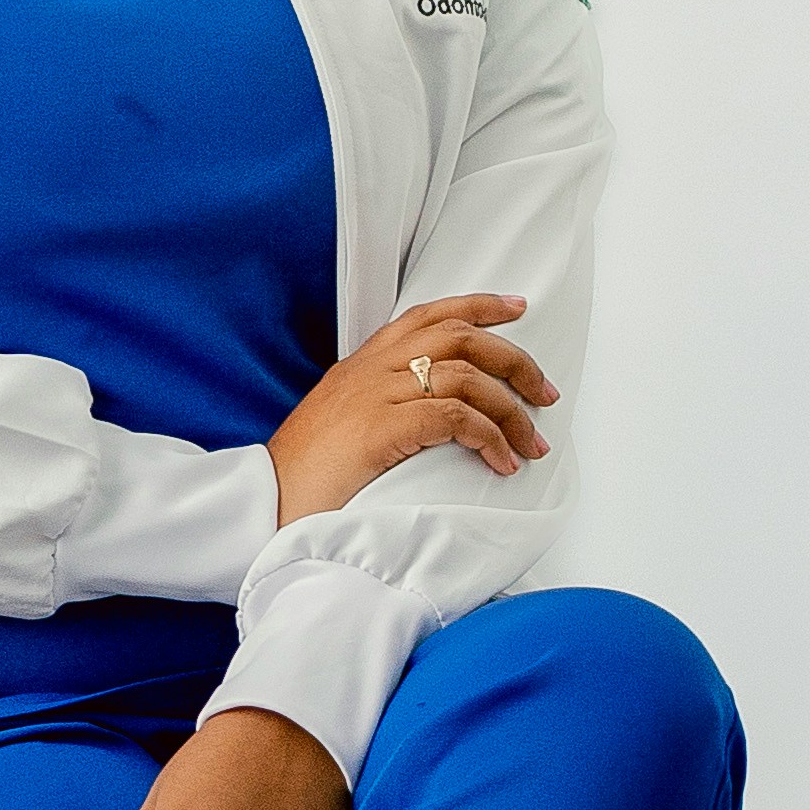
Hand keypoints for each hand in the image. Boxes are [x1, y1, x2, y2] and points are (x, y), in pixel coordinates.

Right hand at [267, 294, 554, 523]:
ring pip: (466, 378)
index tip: (517, 307)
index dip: (477, 304)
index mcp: (360, 364)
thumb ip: (379, 406)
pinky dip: (489, 437)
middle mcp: (370, 370)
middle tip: (545, 392)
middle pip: (460, 338)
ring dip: (511, 411)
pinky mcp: (380, 428)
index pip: (427, 314)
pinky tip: (501, 462)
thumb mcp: (340, 425)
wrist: (264, 505)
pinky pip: (455, 419)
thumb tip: (431, 414)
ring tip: (532, 445)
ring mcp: (374, 396)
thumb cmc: (303, 477)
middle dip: (514, 361)